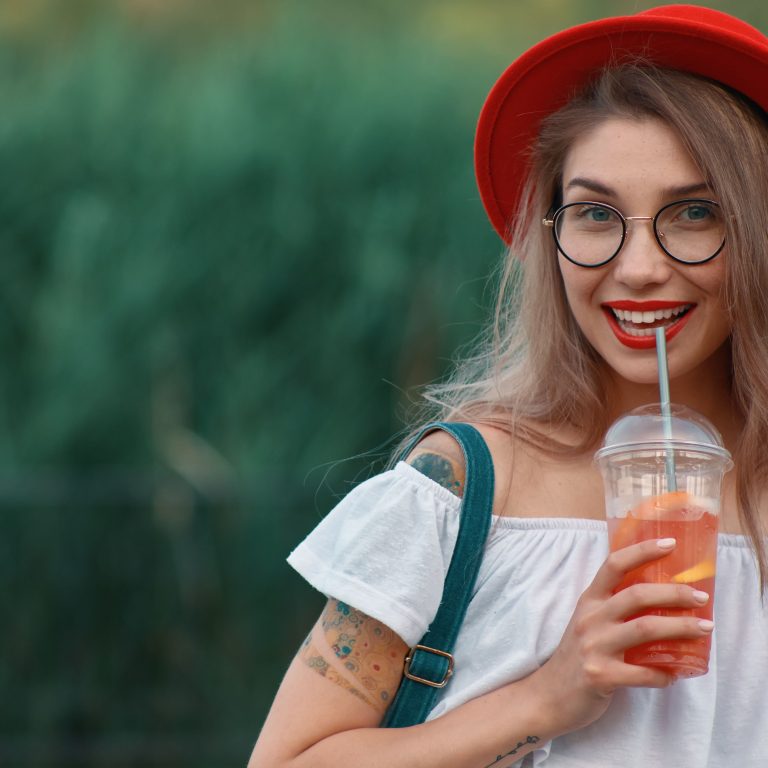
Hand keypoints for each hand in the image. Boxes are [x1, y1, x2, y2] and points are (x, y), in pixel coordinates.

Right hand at [527, 537, 712, 733]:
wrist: (549, 695)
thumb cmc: (577, 655)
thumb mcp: (589, 623)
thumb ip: (614, 609)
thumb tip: (661, 600)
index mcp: (589, 600)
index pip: (614, 565)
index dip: (642, 551)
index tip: (670, 544)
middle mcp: (591, 618)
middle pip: (637, 595)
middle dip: (674, 593)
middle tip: (701, 597)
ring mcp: (594, 646)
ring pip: (645, 629)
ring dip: (680, 628)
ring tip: (704, 628)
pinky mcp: (600, 676)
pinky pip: (642, 673)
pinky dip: (663, 674)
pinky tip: (674, 675)